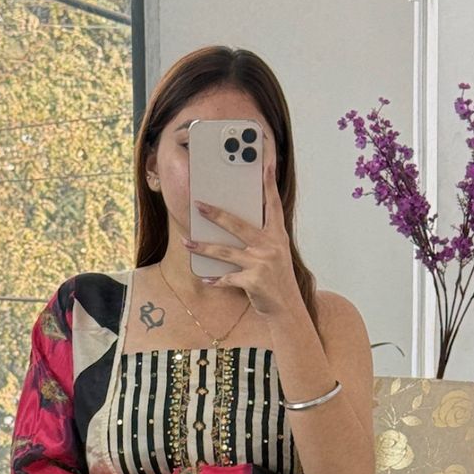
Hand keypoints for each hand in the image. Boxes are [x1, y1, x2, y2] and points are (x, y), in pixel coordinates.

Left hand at [181, 153, 301, 317]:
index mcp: (277, 235)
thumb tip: (233, 224)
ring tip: (187, 242)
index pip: (273, 204)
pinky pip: (227, 278)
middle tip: (198, 205)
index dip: (268, 184)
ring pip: (225, 252)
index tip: (265, 164)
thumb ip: (261, 238)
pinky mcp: (253, 281)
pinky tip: (205, 279)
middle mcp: (270, 246)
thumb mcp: (275, 254)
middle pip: (238, 225)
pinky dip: (215, 280)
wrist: (286, 308)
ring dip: (203, 247)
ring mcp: (261, 264)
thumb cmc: (277, 279)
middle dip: (216, 214)